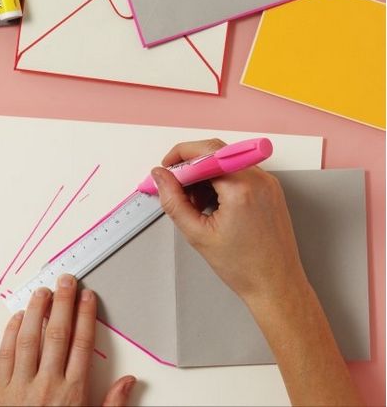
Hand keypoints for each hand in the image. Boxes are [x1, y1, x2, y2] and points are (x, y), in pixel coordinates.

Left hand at [0, 275, 135, 405]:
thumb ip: (112, 405)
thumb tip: (130, 381)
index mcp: (72, 392)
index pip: (82, 343)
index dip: (86, 316)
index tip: (87, 297)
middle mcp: (47, 384)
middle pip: (58, 334)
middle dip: (63, 303)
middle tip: (67, 281)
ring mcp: (21, 387)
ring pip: (30, 339)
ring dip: (37, 311)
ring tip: (43, 291)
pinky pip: (5, 356)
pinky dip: (10, 334)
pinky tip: (18, 317)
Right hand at [151, 138, 307, 307]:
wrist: (276, 285)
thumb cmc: (245, 267)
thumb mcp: (198, 234)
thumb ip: (173, 201)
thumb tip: (161, 178)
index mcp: (242, 187)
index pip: (205, 152)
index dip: (179, 157)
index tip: (166, 170)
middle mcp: (259, 178)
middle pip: (216, 153)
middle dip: (191, 167)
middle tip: (175, 187)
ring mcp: (267, 183)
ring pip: (226, 163)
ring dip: (205, 176)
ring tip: (196, 205)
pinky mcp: (270, 190)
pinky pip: (239, 173)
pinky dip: (221, 182)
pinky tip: (213, 206)